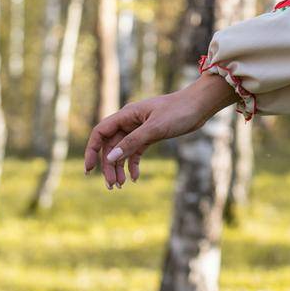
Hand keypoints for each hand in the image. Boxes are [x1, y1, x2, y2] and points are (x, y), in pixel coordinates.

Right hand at [83, 87, 212, 188]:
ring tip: (121, 185)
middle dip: (109, 165)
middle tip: (112, 185)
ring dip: (119, 167)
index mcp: (127, 115)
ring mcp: (139, 128)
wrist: (200, 106)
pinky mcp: (150, 135)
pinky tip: (135, 177)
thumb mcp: (156, 128)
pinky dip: (133, 164)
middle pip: (111, 145)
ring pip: (122, 150)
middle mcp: (130, 121)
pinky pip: (135, 151)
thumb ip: (133, 142)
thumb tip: (111, 158)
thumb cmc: (179, 111)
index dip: (92, 150)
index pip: (101, 132)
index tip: (89, 170)